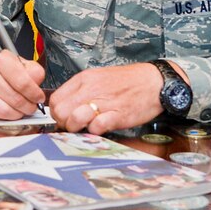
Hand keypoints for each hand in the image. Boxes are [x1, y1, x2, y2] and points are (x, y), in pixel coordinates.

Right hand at [0, 51, 44, 119]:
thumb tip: (37, 90)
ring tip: (22, 110)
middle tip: (32, 106)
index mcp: (1, 60)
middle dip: (29, 106)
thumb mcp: (23, 65)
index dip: (35, 94)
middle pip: (15, 99)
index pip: (23, 83)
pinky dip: (6, 117)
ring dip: (18, 114)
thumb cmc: (4, 71)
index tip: (39, 98)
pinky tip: (9, 110)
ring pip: (5, 111)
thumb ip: (35, 74)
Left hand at [48, 62, 178, 132]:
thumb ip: (80, 92)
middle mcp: (90, 89)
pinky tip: (102, 127)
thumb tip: (65, 108)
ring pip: (74, 119)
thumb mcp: (98, 79)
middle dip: (64, 123)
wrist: (155, 81)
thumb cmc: (128, 82)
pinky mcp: (118, 114)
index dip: (56, 113)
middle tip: (76, 125)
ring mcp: (104, 102)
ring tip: (87, 127)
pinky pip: (97, 126)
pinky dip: (96, 131)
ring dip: (77, 127)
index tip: (65, 118)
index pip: (55, 100)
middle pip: (60, 112)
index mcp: (84, 79)